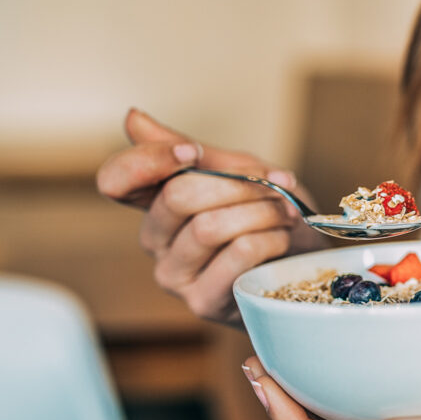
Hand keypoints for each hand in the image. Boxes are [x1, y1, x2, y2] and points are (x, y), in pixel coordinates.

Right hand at [97, 108, 327, 324]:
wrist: (304, 262)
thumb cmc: (268, 215)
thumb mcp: (236, 171)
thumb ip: (190, 148)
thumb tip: (132, 117)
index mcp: (155, 203)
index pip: (115, 180)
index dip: (149, 160)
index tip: (193, 153)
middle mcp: (155, 241)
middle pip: (177, 196)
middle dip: (237, 184)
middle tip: (274, 185)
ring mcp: (174, 275)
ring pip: (209, 226)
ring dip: (261, 211)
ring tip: (284, 212)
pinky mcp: (202, 302)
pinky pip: (237, 254)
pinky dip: (269, 238)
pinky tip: (282, 238)